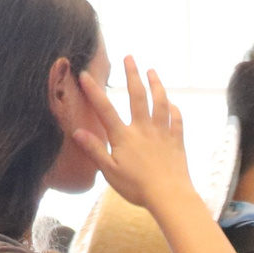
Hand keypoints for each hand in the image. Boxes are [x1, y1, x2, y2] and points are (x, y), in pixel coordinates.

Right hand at [70, 56, 196, 212]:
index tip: (84, 75)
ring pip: (160, 102)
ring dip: (156, 85)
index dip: (94, 92)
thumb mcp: (110, 171)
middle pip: (137, 96)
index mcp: (124, 137)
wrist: (169, 195)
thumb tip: (77, 131)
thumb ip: (94, 150)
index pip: (105, 110)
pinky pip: (177, 120)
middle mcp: (143, 129)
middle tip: (130, 57)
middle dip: (132, 74)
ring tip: (152, 71)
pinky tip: (172, 104)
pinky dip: (174, 109)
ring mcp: (162, 133)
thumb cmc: (137, 187)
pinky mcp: (176, 141)